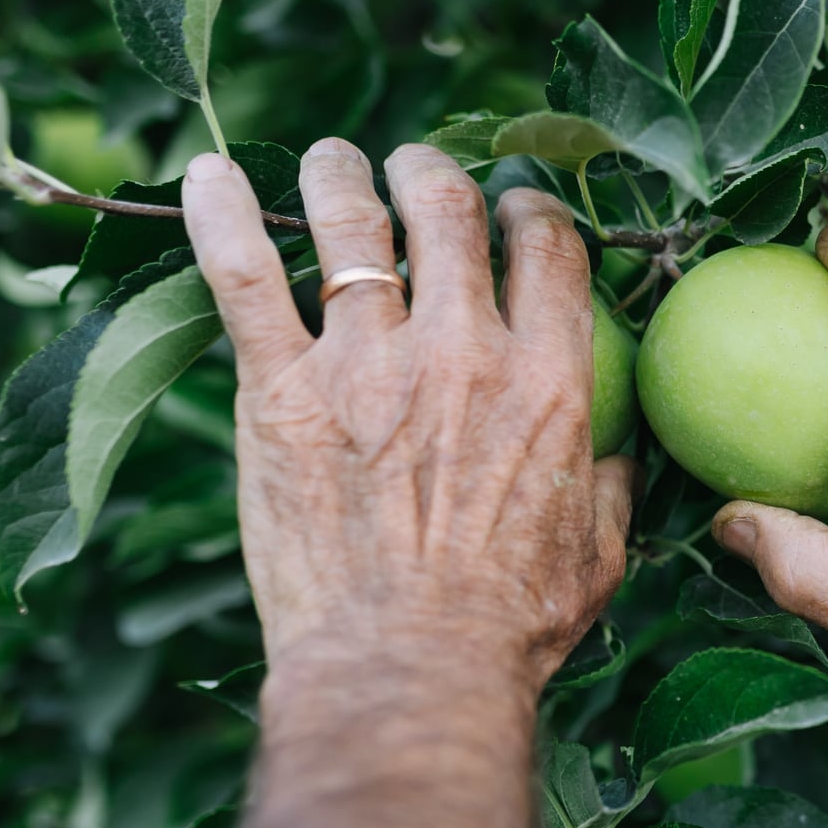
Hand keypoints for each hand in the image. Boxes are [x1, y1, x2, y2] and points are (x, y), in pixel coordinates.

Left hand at [182, 138, 633, 694]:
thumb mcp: (598, 556)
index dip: (532, 211)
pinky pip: (242, 277)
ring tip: (333, 161)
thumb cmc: (512, 627)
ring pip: (349, 223)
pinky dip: (223, 215)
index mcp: (549, 382)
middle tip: (417, 169)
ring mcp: (366, 363)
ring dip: (340, 174)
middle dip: (433, 172)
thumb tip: (618, 457)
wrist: (410, 666)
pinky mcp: (280, 393)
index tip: (516, 212)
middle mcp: (462, 351)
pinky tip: (208, 176)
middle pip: (448, 211)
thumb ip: (610, 489)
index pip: (548, 250)